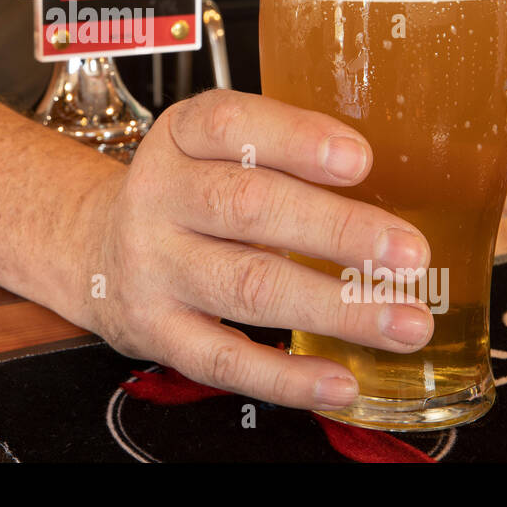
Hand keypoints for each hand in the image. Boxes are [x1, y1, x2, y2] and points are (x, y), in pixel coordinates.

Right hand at [76, 90, 432, 410]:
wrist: (97, 252)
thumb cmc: (186, 197)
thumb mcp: (215, 151)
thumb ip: (283, 155)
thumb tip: (391, 189)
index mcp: (181, 138)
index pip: (230, 125)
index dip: (296, 139)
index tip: (360, 160)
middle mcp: (160, 197)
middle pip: (247, 206)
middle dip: (337, 231)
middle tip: (410, 254)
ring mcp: (154, 268)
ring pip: (247, 285)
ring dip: (335, 307)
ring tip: (404, 321)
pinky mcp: (156, 330)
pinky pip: (224, 358)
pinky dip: (287, 376)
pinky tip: (342, 381)